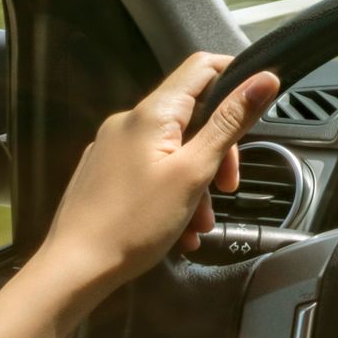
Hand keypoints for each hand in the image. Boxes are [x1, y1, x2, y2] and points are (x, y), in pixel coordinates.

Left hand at [39, 52, 279, 289]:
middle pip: (192, 114)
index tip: (257, 106)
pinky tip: (179, 227)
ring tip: (200, 222)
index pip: (202, 66)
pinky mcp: (105, 173)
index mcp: (151, 113)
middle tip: (228, 187)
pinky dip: (174, 191)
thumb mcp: (194, 171)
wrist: (73, 271)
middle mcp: (128, 122)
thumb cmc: (134, 223)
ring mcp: (113, 148)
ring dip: (198, 180)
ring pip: (174, 148)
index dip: (235, 75)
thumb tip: (265, 80)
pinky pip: (152, 169)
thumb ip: (230, 122)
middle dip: (219, 148)